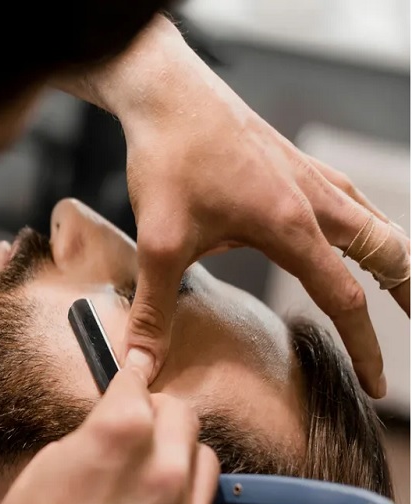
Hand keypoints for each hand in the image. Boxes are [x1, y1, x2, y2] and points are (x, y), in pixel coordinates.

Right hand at [0, 369, 224, 503]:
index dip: (130, 377)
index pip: (138, 385)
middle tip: (137, 427)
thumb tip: (112, 425)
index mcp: (118, 438)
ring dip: (180, 458)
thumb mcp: (44, 469)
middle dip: (158, 415)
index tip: (133, 370)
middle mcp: (162, 470)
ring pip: (207, 461)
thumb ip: (90, 437)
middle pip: (183, 415)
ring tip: (150, 474)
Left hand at [56, 15, 407, 396]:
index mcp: (291, 226)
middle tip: (410, 326)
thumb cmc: (168, 160)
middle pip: (386, 251)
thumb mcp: (158, 243)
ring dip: (390, 255)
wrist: (167, 94)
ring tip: (393, 284)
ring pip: (373, 220)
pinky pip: (347, 195)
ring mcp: (308, 175)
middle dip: (406, 292)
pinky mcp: (292, 161)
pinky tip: (345, 228)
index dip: (365, 348)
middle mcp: (314, 199)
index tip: (377, 385)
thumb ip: (155, 309)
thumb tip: (142, 364)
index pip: (346, 298)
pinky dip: (363, 221)